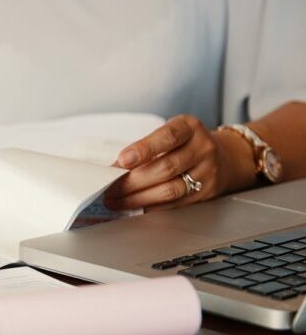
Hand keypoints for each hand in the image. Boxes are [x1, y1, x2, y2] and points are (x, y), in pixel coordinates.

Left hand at [104, 115, 233, 211]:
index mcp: (189, 127)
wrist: (224, 157)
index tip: (122, 160)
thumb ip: (145, 148)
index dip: (144, 149)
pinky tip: (134, 207)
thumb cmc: (185, 144)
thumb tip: (114, 169)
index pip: (168, 137)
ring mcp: (207, 172)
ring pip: (170, 190)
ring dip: (138, 198)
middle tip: (110, 188)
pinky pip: (174, 204)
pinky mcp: (206, 194)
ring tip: (117, 201)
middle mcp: (202, 148)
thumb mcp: (169, 134)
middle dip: (133, 181)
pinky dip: (151, 207)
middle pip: (166, 167)